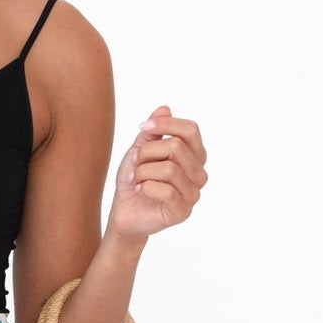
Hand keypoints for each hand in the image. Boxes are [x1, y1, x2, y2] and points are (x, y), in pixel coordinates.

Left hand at [108, 105, 207, 240]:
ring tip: (135, 179)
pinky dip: (146, 186)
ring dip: (143, 171)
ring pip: (169, 168)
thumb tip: (165, 108)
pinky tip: (139, 190)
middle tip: (134, 163)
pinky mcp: (182, 211)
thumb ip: (153, 132)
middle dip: (147, 152)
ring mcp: (193, 194)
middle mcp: (199, 174)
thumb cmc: (135, 181)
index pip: (191, 130)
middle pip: (176, 147)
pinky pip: (166, 190)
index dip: (165, 124)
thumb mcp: (140, 151)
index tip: (143, 128)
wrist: (124, 213)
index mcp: (194, 156)